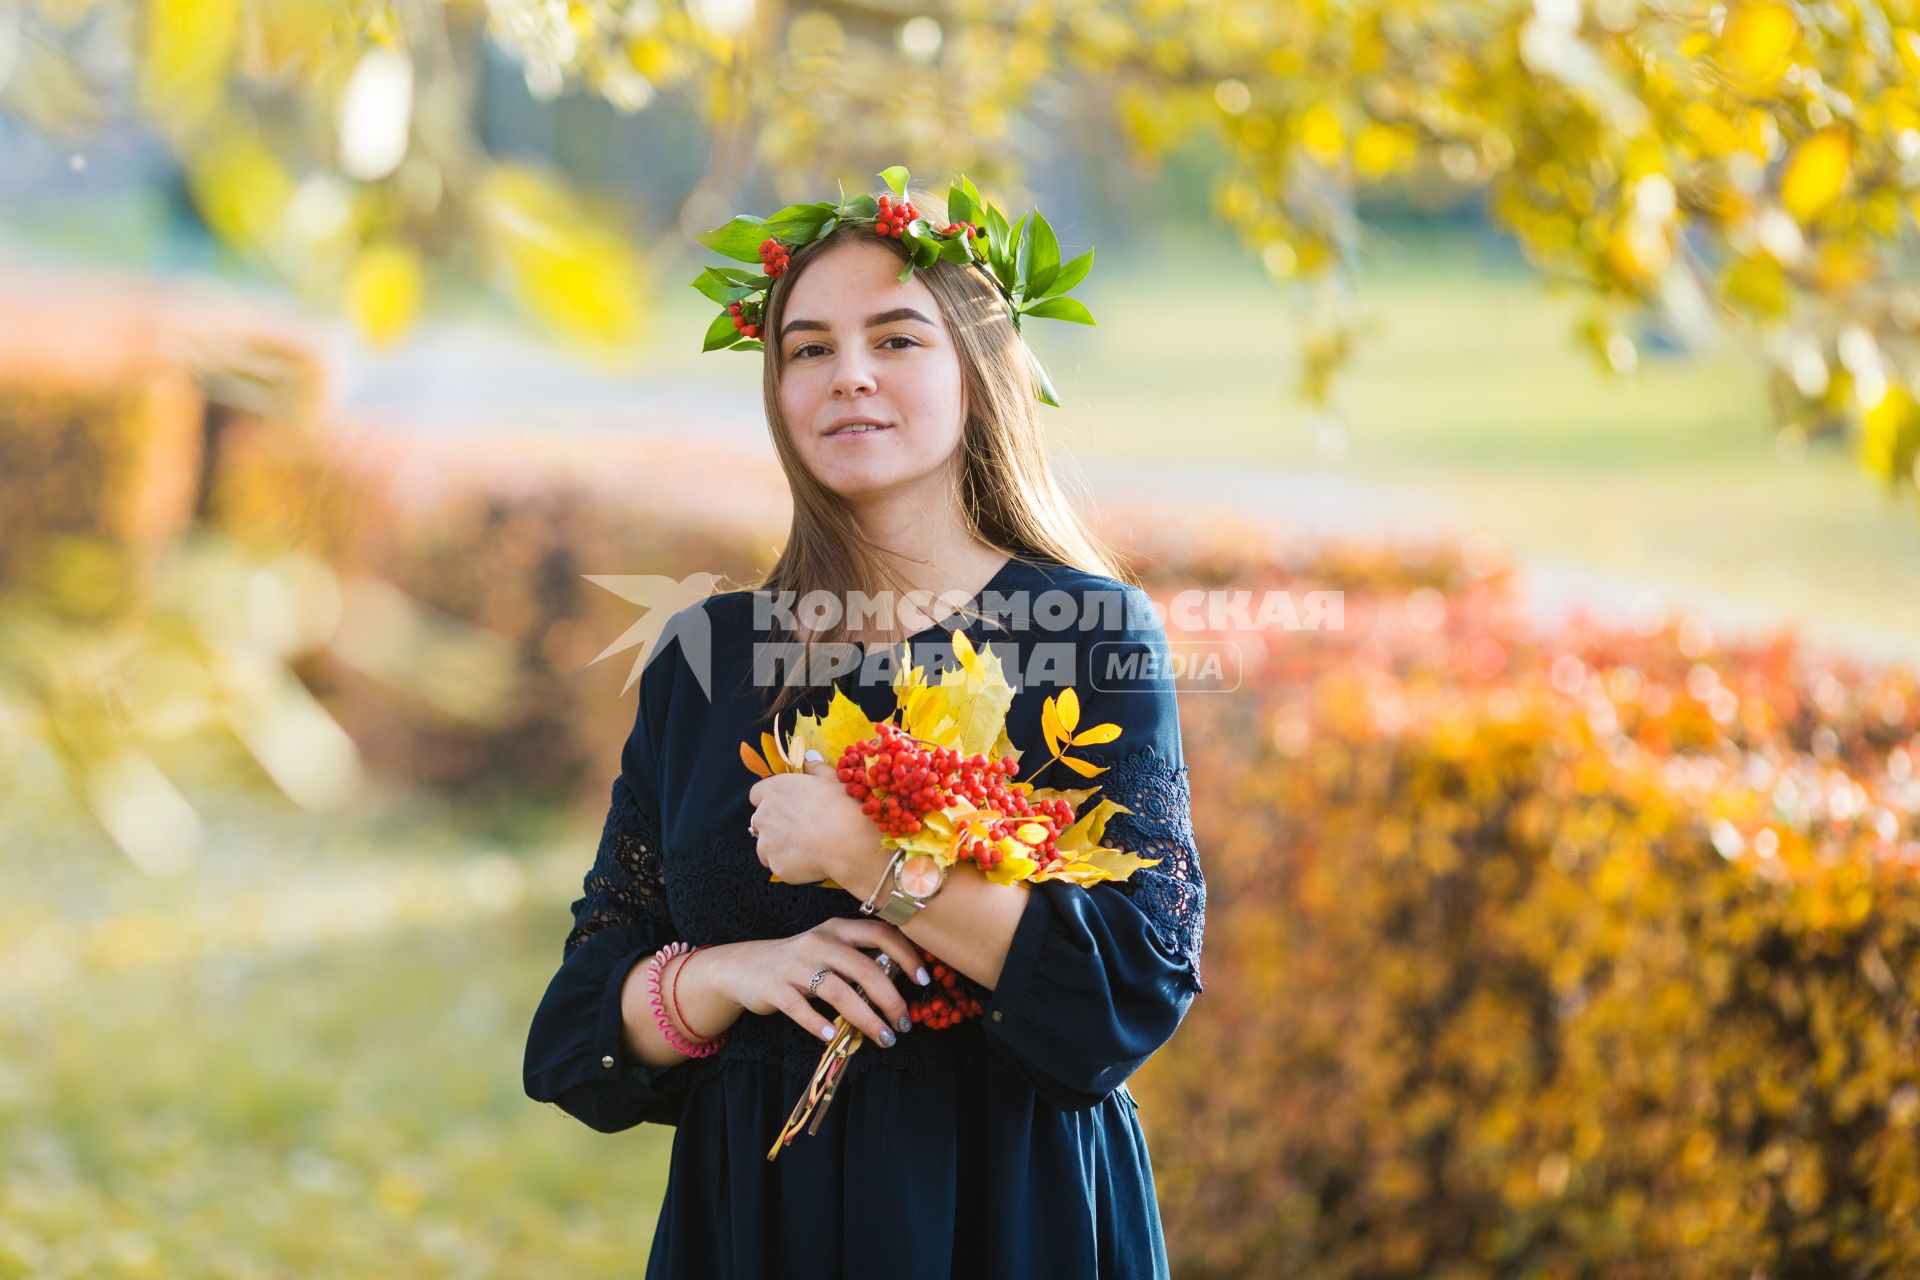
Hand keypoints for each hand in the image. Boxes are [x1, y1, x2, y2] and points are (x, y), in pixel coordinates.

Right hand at [723, 917, 928, 1046]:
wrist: (744, 966)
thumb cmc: (799, 961)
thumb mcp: (828, 948)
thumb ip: (859, 957)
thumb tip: (902, 979)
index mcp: (837, 929)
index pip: (881, 933)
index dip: (907, 955)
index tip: (923, 980)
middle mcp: (819, 942)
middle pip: (865, 968)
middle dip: (891, 999)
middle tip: (904, 1022)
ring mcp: (796, 964)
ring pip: (839, 992)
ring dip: (866, 1019)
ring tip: (884, 1038)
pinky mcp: (775, 988)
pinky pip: (801, 1009)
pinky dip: (820, 1025)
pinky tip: (835, 1038)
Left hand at [746, 750, 885, 889]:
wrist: (848, 841)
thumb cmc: (842, 805)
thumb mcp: (832, 780)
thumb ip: (816, 768)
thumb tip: (810, 757)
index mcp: (776, 790)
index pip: (756, 794)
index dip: (770, 801)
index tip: (785, 807)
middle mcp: (764, 815)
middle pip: (760, 821)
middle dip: (774, 826)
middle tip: (801, 830)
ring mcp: (767, 843)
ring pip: (766, 847)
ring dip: (779, 848)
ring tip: (807, 849)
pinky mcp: (776, 865)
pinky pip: (780, 865)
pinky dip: (791, 865)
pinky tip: (812, 862)